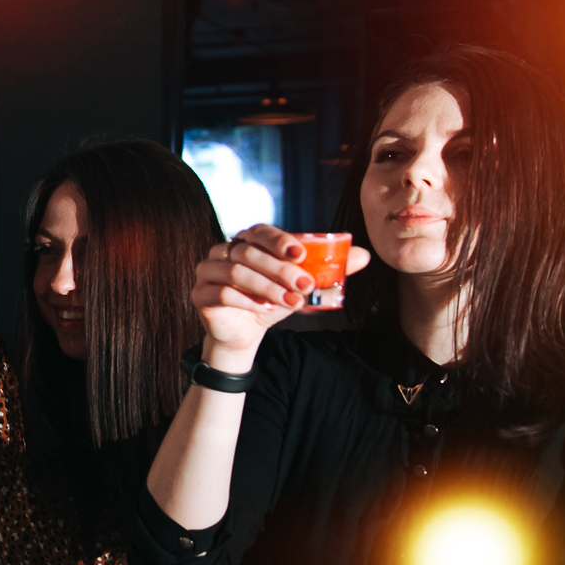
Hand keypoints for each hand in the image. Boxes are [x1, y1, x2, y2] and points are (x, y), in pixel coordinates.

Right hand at [192, 225, 370, 367]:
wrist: (245, 333)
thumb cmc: (270, 302)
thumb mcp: (300, 286)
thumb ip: (328, 270)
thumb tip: (364, 256)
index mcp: (245, 241)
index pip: (259, 230)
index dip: (279, 239)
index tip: (301, 254)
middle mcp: (222, 251)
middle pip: (249, 252)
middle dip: (280, 269)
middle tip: (304, 285)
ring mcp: (207, 271)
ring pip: (236, 272)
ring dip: (268, 288)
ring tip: (290, 302)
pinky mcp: (200, 294)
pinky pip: (223, 293)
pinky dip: (248, 302)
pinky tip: (265, 311)